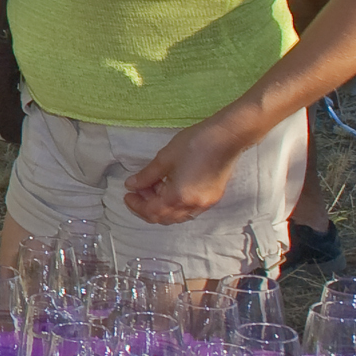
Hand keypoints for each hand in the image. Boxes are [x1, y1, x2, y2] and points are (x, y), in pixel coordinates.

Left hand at [122, 126, 239, 225]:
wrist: (227, 137)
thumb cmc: (194, 144)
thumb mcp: (165, 158)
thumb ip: (146, 175)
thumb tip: (131, 185)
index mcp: (180, 197)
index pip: (152, 211)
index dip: (136, 205)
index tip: (127, 194)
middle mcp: (194, 206)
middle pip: (164, 218)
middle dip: (147, 207)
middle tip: (136, 192)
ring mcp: (206, 203)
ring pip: (177, 215)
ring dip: (161, 206)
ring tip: (151, 186)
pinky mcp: (213, 197)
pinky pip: (189, 209)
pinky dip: (175, 203)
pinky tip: (168, 187)